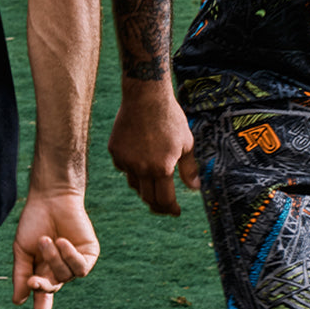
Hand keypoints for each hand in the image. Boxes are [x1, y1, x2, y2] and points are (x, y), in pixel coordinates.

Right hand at [11, 189, 98, 308]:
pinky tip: (63, 242)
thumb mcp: (23, 250)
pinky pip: (82, 267)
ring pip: (67, 276)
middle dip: (43, 285)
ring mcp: (76, 262)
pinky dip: (70, 256)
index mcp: (43, 271)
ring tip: (48, 241)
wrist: (51, 198)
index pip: (43, 298)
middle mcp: (60, 270)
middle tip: (34, 279)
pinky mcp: (90, 254)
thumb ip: (22, 274)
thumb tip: (19, 301)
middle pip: (53, 289)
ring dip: (55, 261)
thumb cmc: (34, 222)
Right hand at [108, 84, 198, 215]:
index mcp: (162, 168)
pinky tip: (140, 159)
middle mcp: (141, 168)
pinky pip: (123, 168)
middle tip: (165, 205)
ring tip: (154, 181)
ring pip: (134, 184)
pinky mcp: (115, 151)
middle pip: (148, 197)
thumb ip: (189, 169)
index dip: (171, 209)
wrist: (146, 96)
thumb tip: (194, 189)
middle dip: (158, 204)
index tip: (175, 211)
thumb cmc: (171, 119)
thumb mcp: (187, 144)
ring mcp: (125, 160)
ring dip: (145, 187)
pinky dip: (132, 169)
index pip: (165, 200)